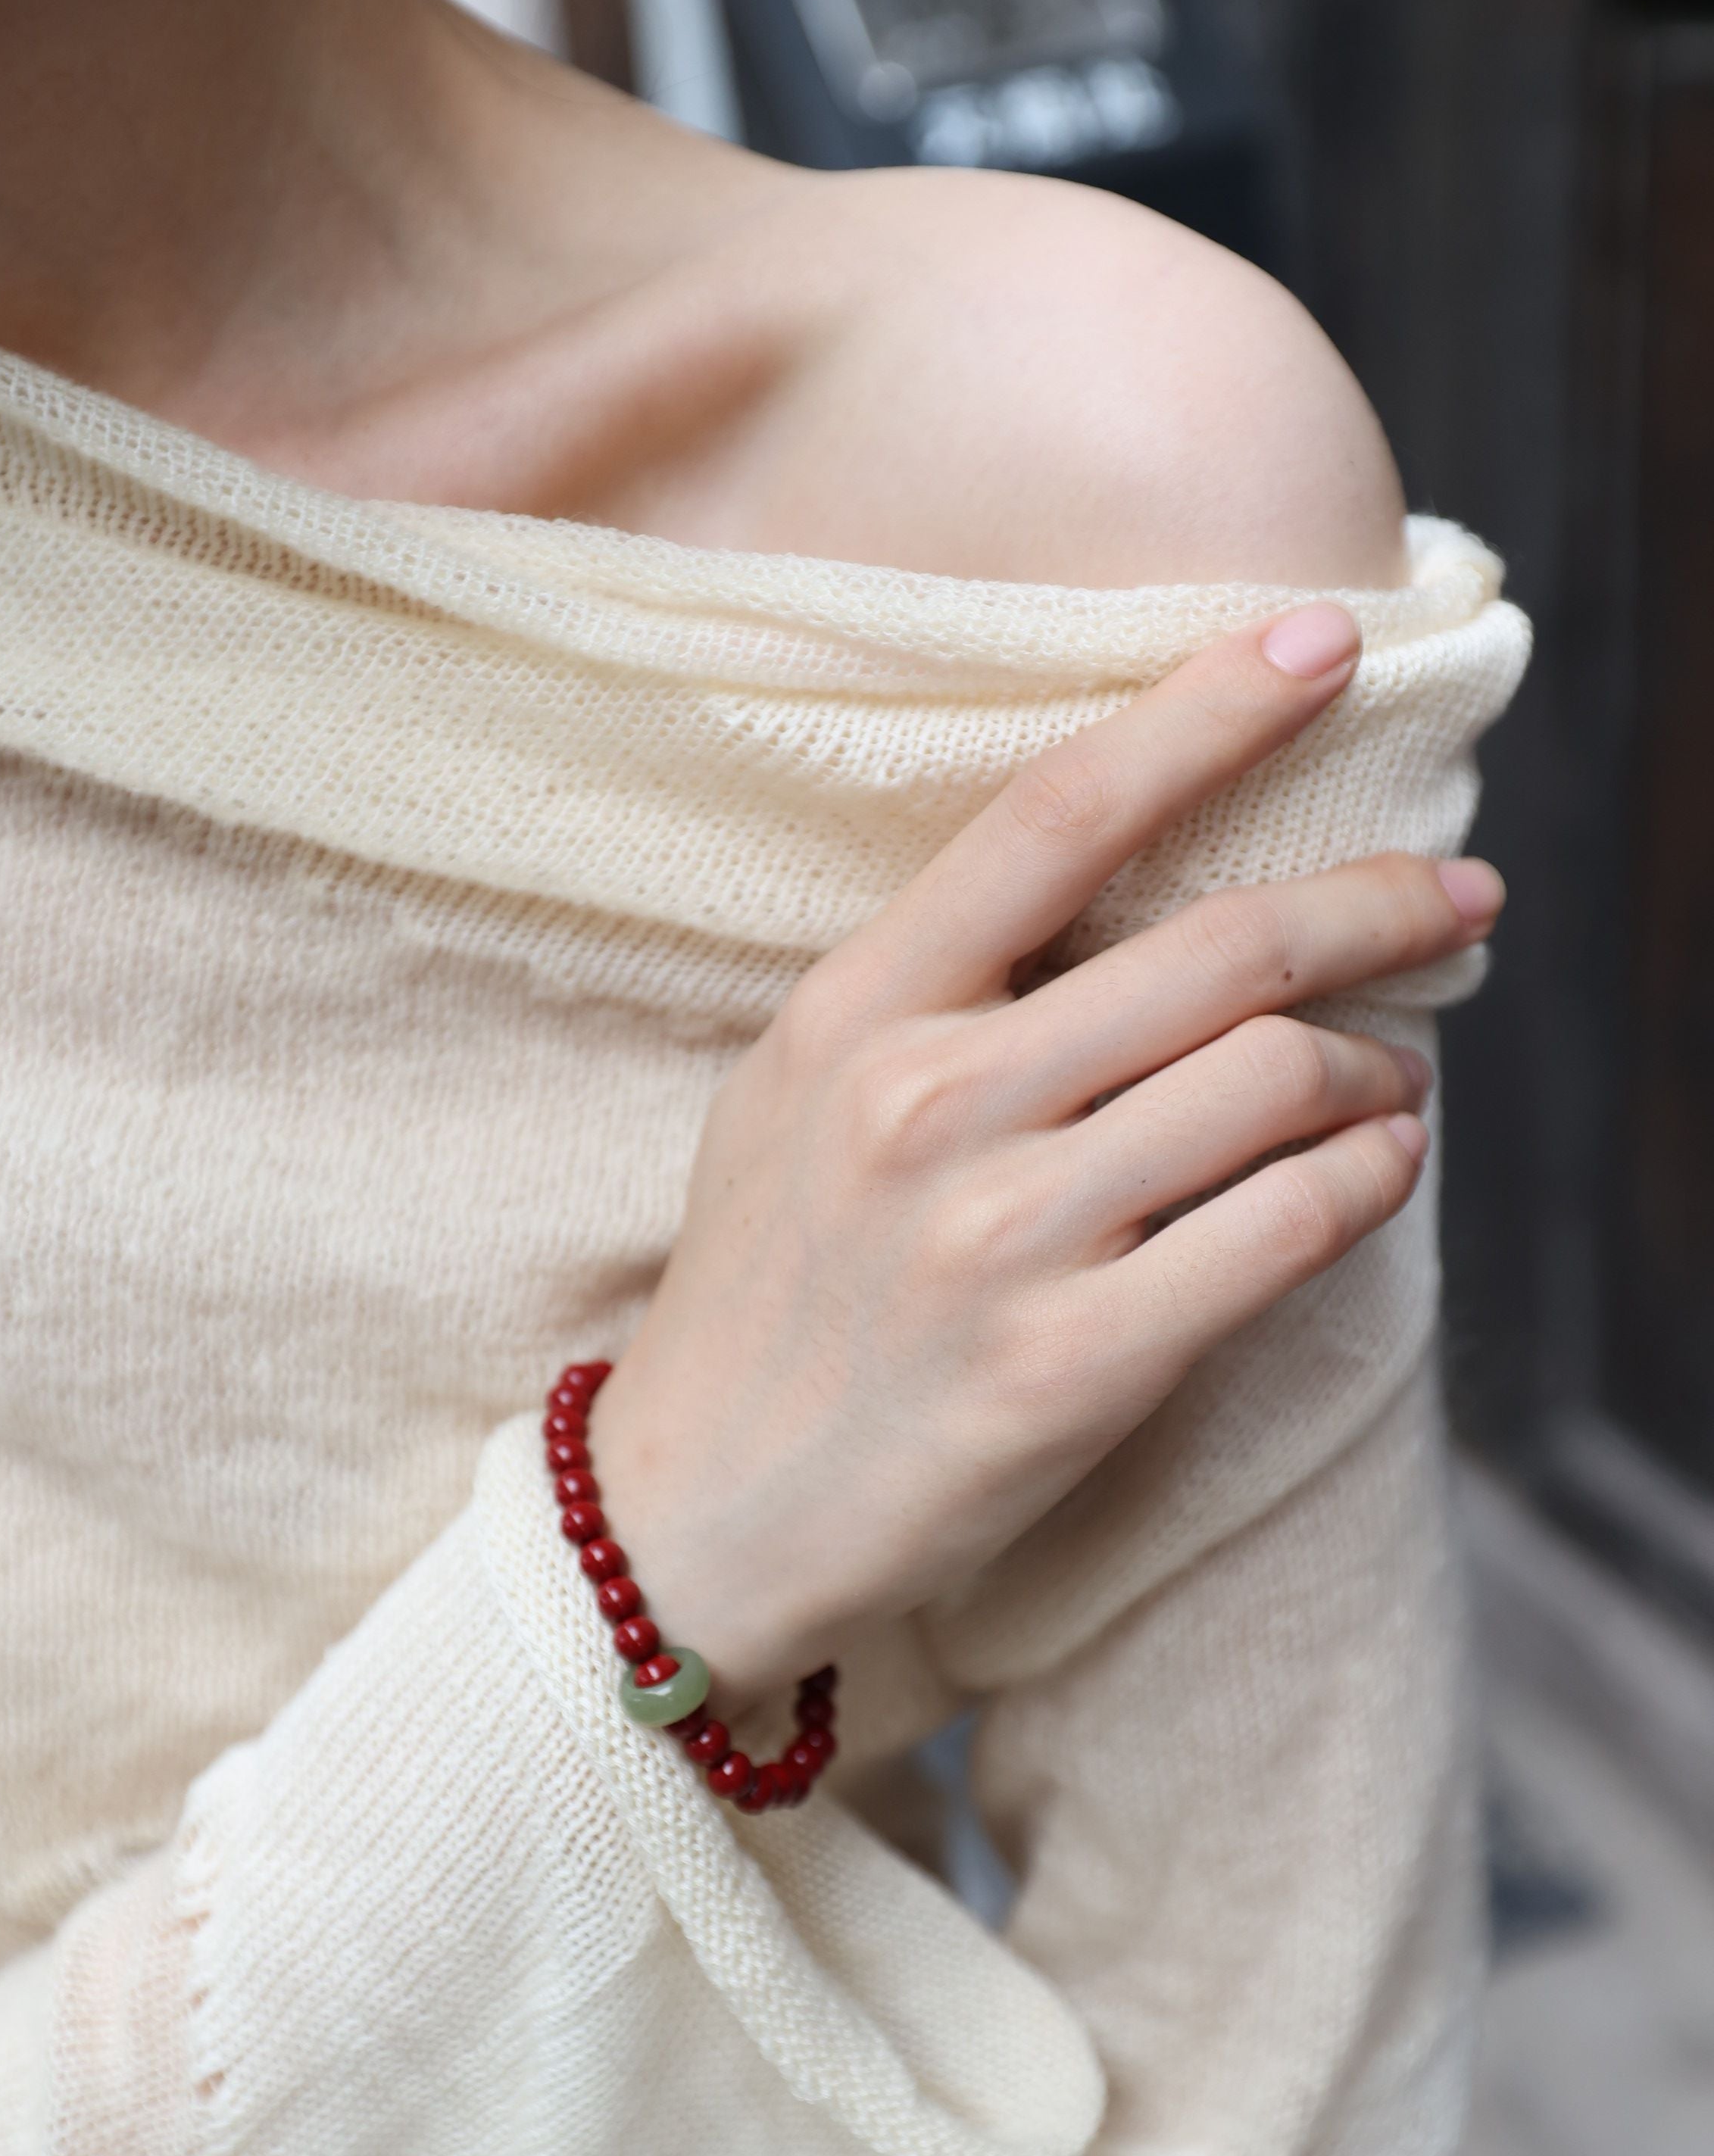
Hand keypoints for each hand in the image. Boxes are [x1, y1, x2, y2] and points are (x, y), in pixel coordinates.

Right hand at [591, 603, 1503, 1698]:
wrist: (694, 1512)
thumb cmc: (766, 1294)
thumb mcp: (796, 1099)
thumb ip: (933, 999)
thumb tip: (1132, 917)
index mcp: (854, 1012)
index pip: (1055, 816)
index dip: (1206, 712)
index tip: (1321, 643)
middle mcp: (927, 1105)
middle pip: (1220, 951)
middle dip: (1377, 906)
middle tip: (1461, 895)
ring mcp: (999, 1238)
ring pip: (1275, 1083)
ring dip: (1377, 1072)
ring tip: (1389, 1086)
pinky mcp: (1069, 1367)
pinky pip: (1285, 1229)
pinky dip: (1365, 1181)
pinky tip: (1373, 1170)